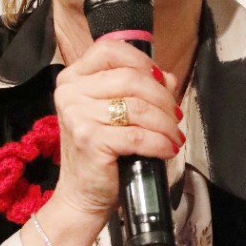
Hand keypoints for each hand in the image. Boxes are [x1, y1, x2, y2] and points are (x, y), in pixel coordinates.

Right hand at [48, 38, 184, 225]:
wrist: (82, 194)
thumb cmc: (99, 153)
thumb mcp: (115, 114)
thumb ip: (139, 90)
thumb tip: (168, 78)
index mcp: (73, 78)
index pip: (110, 50)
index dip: (142, 62)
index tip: (161, 80)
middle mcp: (70, 92)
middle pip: (131, 78)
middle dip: (163, 98)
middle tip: (175, 116)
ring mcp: (77, 115)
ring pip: (138, 107)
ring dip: (165, 123)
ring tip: (174, 135)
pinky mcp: (90, 139)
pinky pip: (138, 135)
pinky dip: (160, 142)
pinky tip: (168, 148)